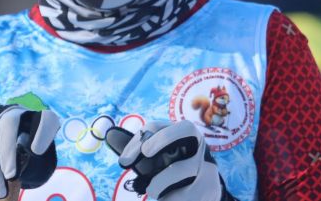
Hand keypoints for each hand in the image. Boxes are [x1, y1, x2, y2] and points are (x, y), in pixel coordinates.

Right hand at [0, 105, 60, 198]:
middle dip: (8, 152)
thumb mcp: (33, 156)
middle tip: (11, 176)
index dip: (42, 132)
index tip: (37, 151)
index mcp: (36, 119)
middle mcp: (14, 112)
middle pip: (9, 123)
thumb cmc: (22, 154)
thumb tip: (28, 156)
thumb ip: (33, 157)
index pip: (46, 119)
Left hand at [105, 120, 234, 200]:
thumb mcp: (151, 161)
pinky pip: (186, 193)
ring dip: (159, 182)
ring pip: (180, 168)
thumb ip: (133, 149)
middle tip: (145, 153)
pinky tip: (168, 198)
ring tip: (153, 191)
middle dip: (163, 138)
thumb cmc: (170, 173)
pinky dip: (171, 198)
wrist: (200, 196)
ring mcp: (207, 163)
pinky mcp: (210, 186)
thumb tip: (109, 134)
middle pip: (185, 129)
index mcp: (180, 133)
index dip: (137, 142)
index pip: (156, 127)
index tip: (123, 162)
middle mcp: (197, 143)